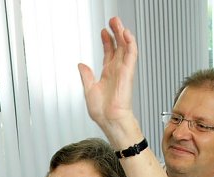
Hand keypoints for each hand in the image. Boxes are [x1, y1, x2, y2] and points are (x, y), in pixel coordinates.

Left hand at [77, 17, 136, 137]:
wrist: (109, 119)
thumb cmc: (102, 111)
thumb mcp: (89, 89)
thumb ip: (86, 76)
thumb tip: (81, 65)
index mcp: (107, 74)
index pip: (109, 53)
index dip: (107, 41)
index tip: (104, 31)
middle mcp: (116, 71)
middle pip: (118, 47)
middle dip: (115, 33)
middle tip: (113, 21)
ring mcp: (123, 71)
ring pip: (125, 48)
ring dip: (123, 34)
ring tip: (118, 23)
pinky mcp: (128, 73)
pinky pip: (131, 55)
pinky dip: (130, 44)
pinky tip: (127, 34)